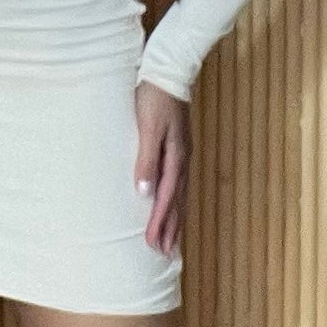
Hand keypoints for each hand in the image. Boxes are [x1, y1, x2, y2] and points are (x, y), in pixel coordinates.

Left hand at [134, 84, 190, 258]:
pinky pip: (178, 184)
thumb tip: (144, 193)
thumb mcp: (148, 128)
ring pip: (180, 195)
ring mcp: (182, 155)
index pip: (166, 198)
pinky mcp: (178, 149)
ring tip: (172, 242)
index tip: (153, 245)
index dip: (159, 222)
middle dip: (171, 229)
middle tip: (166, 256)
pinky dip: (176, 202)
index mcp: (175, 157)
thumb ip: (146, 160)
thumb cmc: (154, 97)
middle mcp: (182, 160)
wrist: (168, 71)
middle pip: (177, 202)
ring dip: (175, 220)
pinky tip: (173, 208)